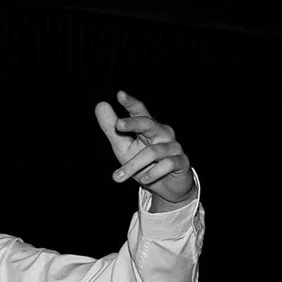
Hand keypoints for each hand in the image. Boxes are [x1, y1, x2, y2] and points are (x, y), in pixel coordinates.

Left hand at [95, 91, 196, 207]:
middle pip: (149, 124)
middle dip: (134, 123)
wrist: (167, 186)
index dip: (130, 103)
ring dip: (132, 165)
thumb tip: (100, 104)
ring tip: (117, 177)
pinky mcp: (182, 161)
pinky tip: (144, 180)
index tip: (119, 94)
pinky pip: (168, 164)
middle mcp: (162, 133)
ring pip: (152, 152)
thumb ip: (111, 129)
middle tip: (118, 125)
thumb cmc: (143, 163)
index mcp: (148, 127)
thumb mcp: (123, 146)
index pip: (139, 112)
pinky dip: (153, 172)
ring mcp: (174, 147)